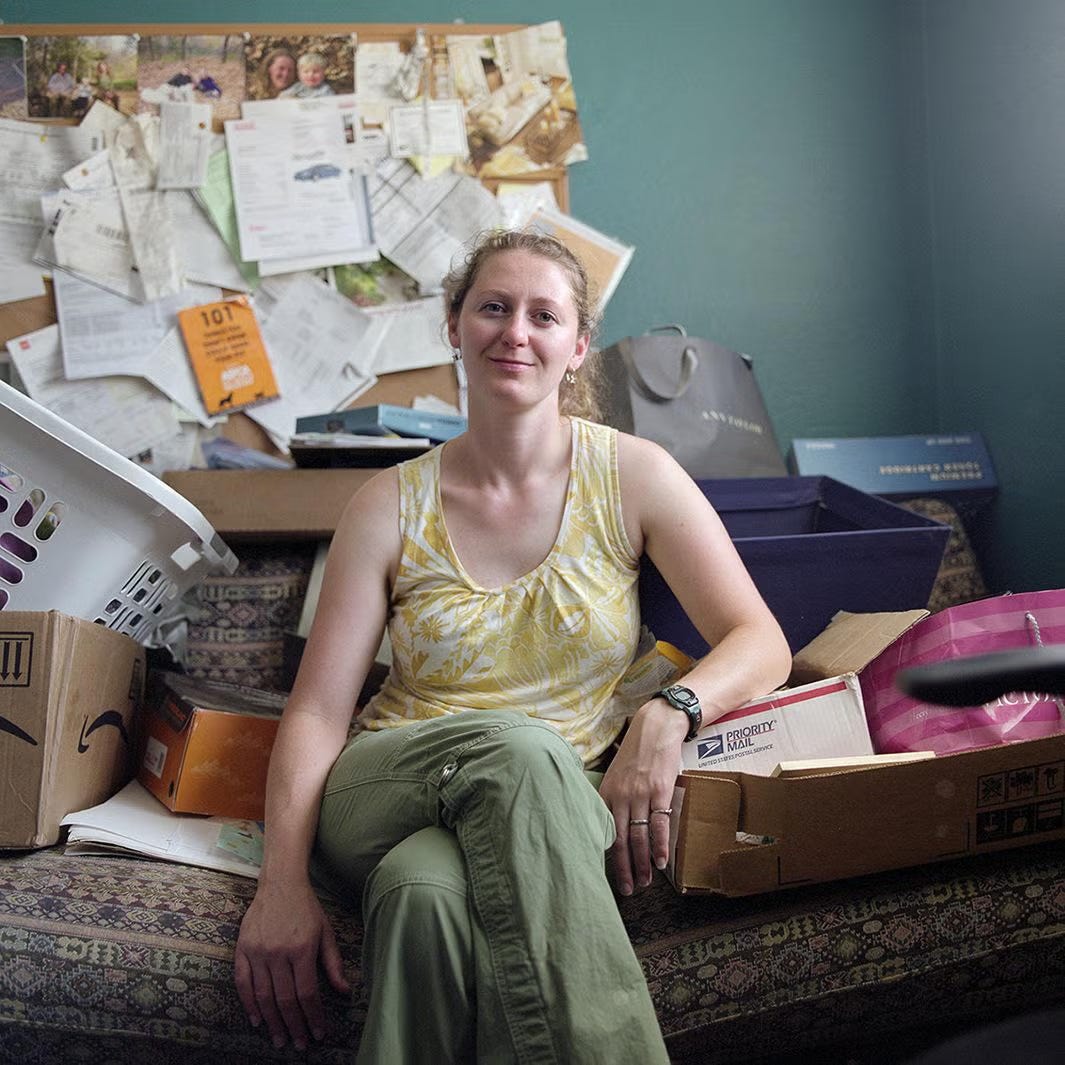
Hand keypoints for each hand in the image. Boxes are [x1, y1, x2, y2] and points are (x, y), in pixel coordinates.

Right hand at [234, 877, 350, 1049]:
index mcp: (303, 949)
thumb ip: (333, 963)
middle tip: (298, 1045)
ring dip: (271, 1021)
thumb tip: (345, 991)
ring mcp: (258, 951)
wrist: (281, 883)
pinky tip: (257, 1020)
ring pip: (263, 996)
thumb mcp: (326, 932)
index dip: (313, 1017)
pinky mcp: (242, 948)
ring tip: (279, 1039)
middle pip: (285, 999)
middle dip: (293, 1026)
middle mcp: (279, 952)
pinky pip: (242, 983)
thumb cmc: (307, 909)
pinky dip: (248, 1004)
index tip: (318, 1033)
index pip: (307, 993)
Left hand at [598, 699, 686, 895]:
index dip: (606, 856)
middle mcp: (620, 795)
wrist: (656, 727)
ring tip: (644, 883)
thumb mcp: (616, 774)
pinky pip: (659, 824)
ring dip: (642, 863)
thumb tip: (612, 825)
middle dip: (623, 868)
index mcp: (606, 793)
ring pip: (639, 836)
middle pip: (620, 840)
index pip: (603, 831)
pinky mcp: (659, 791)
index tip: (607, 875)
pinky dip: (659, 846)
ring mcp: (639, 794)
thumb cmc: (636, 752)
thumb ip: (613, 798)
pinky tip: (660, 862)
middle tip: (627, 890)